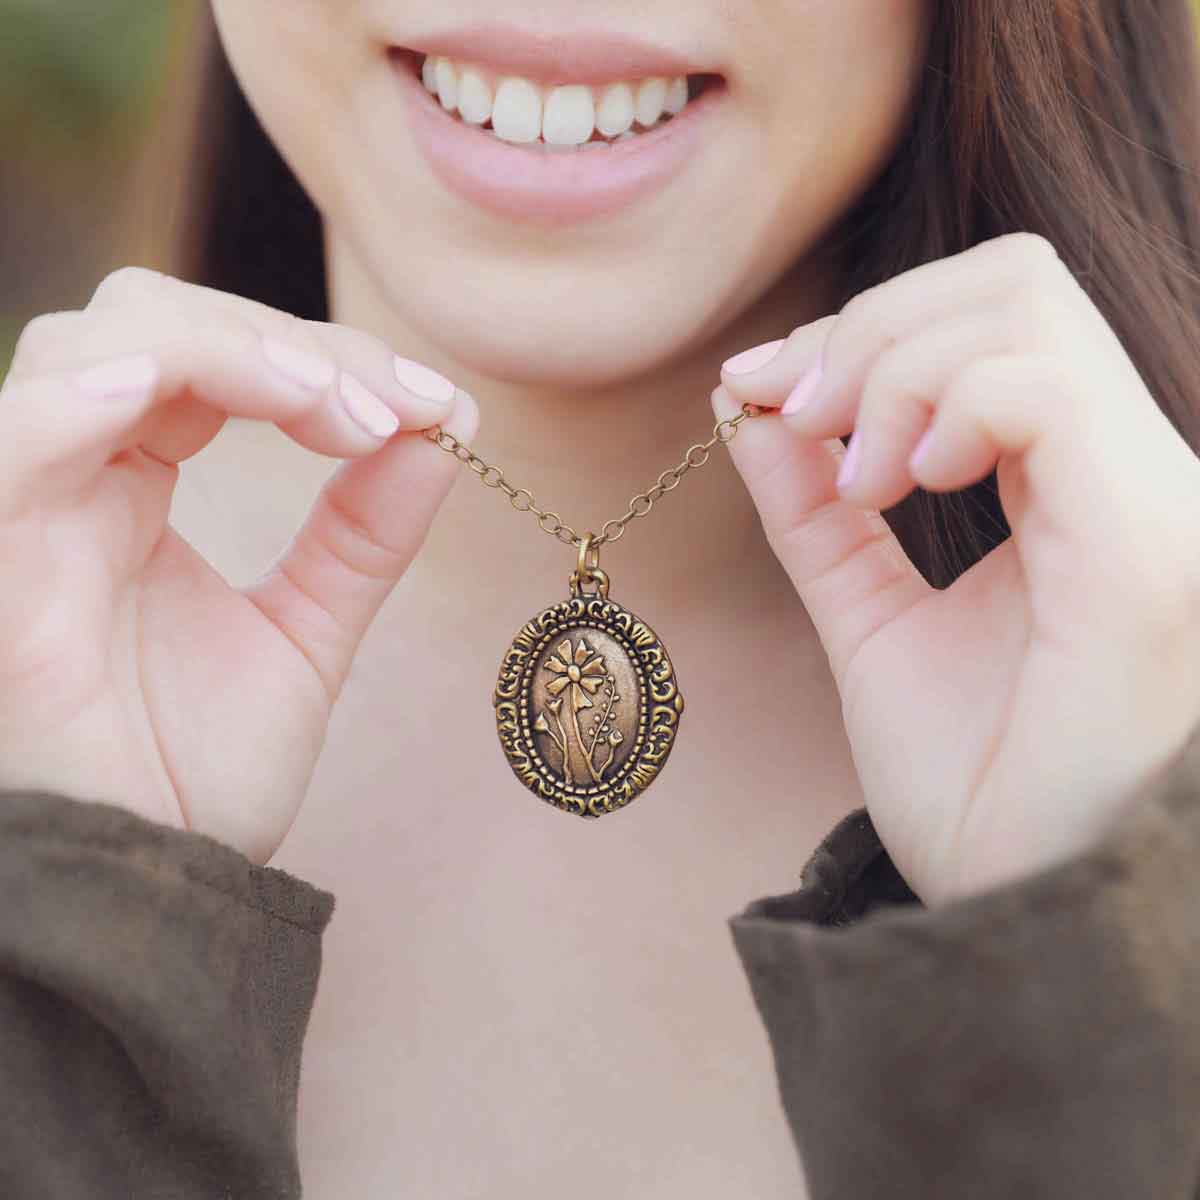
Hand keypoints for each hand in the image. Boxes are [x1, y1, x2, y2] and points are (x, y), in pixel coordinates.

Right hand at [0, 268, 474, 862]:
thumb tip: (440, 434)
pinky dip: (81, 400)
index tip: (435, 408)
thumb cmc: (196, 776)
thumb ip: (362, 535)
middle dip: (291, 346)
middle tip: (394, 408)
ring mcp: (27, 513)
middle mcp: (74, 483)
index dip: (327, 361)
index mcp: (133, 489)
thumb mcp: (305, 634)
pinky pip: (12, 446)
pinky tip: (167, 390)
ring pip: (91, 350)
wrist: (140, 896)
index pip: (217, 361)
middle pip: (157, 324)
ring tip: (338, 410)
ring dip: (227, 352)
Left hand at [715, 232, 1199, 903]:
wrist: (1027, 918)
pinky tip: (895, 490)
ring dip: (889, 367)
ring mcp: (1147, 502)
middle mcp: (1128, 476)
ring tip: (851, 478)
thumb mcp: (869, 622)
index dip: (858, 329)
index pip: (992, 318)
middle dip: (870, 326)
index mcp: (1073, 491)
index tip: (752, 388)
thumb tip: (750, 411)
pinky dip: (937, 411)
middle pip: (1013, 279)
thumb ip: (817, 515)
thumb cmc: (974, 787)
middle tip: (798, 414)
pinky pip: (1041, 394)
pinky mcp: (1140, 550)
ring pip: (1023, 311)